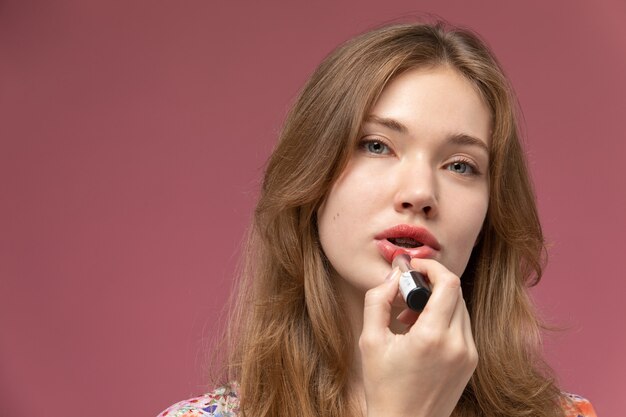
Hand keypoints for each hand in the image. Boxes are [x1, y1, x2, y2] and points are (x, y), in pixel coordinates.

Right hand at [359, 258, 477, 416]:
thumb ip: (377, 300)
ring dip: (438, 301)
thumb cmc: (384, 387)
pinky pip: (462, 326)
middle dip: (432, 284)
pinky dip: (444, 319)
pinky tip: (422, 332)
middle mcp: (458, 344)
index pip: (449, 283)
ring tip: (410, 317)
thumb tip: (393, 276)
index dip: (432, 267)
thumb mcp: (370, 341)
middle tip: (406, 293)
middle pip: (456, 292)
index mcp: (433, 337)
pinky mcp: (471, 362)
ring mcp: (469, 355)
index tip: (415, 266)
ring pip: (460, 308)